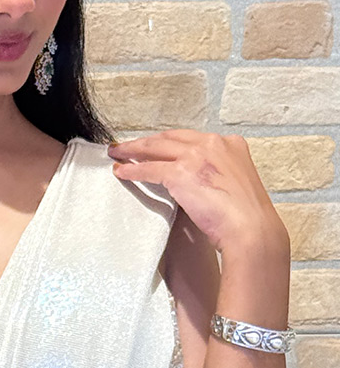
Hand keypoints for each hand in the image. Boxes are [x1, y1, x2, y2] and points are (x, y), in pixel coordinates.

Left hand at [107, 130, 289, 256]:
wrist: (251, 230)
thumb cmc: (246, 217)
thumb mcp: (236, 183)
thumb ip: (217, 173)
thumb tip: (198, 179)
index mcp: (230, 144)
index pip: (191, 138)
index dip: (169, 141)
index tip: (156, 145)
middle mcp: (213, 144)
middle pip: (170, 137)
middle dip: (146, 141)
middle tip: (128, 145)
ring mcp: (196, 156)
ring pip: (155, 148)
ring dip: (133, 150)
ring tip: (117, 154)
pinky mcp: (181, 173)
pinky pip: (149, 169)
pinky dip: (133, 171)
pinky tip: (122, 172)